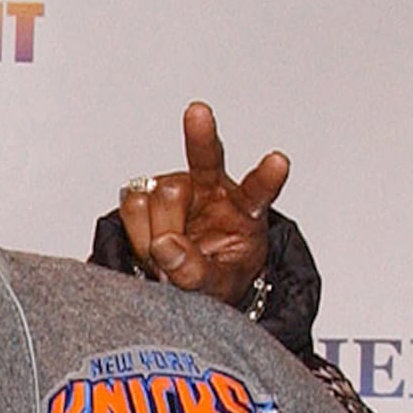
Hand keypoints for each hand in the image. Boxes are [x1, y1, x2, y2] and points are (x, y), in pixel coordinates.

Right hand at [112, 101, 286, 309]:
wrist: (183, 277)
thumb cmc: (214, 275)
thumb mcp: (218, 287)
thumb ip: (197, 273)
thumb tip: (163, 245)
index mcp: (245, 210)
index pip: (258, 192)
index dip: (267, 177)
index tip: (279, 161)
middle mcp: (212, 188)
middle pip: (200, 167)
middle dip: (194, 155)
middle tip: (195, 125)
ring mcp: (178, 186)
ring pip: (160, 196)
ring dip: (157, 234)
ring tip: (168, 257)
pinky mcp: (148, 192)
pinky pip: (133, 205)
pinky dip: (137, 234)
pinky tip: (151, 245)